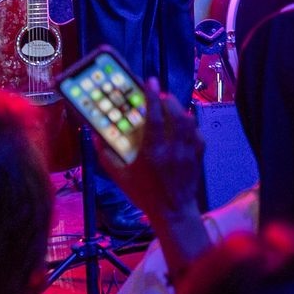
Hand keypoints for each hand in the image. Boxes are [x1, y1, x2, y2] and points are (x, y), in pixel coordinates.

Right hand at [98, 85, 202, 225]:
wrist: (173, 213)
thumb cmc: (144, 194)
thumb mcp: (120, 177)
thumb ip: (106, 156)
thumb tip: (95, 136)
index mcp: (152, 153)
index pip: (154, 117)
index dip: (152, 96)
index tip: (150, 81)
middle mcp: (172, 150)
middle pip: (176, 115)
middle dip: (168, 100)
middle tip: (159, 95)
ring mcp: (188, 153)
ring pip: (189, 123)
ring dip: (179, 110)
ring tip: (169, 107)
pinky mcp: (198, 157)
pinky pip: (198, 135)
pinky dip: (191, 126)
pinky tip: (183, 125)